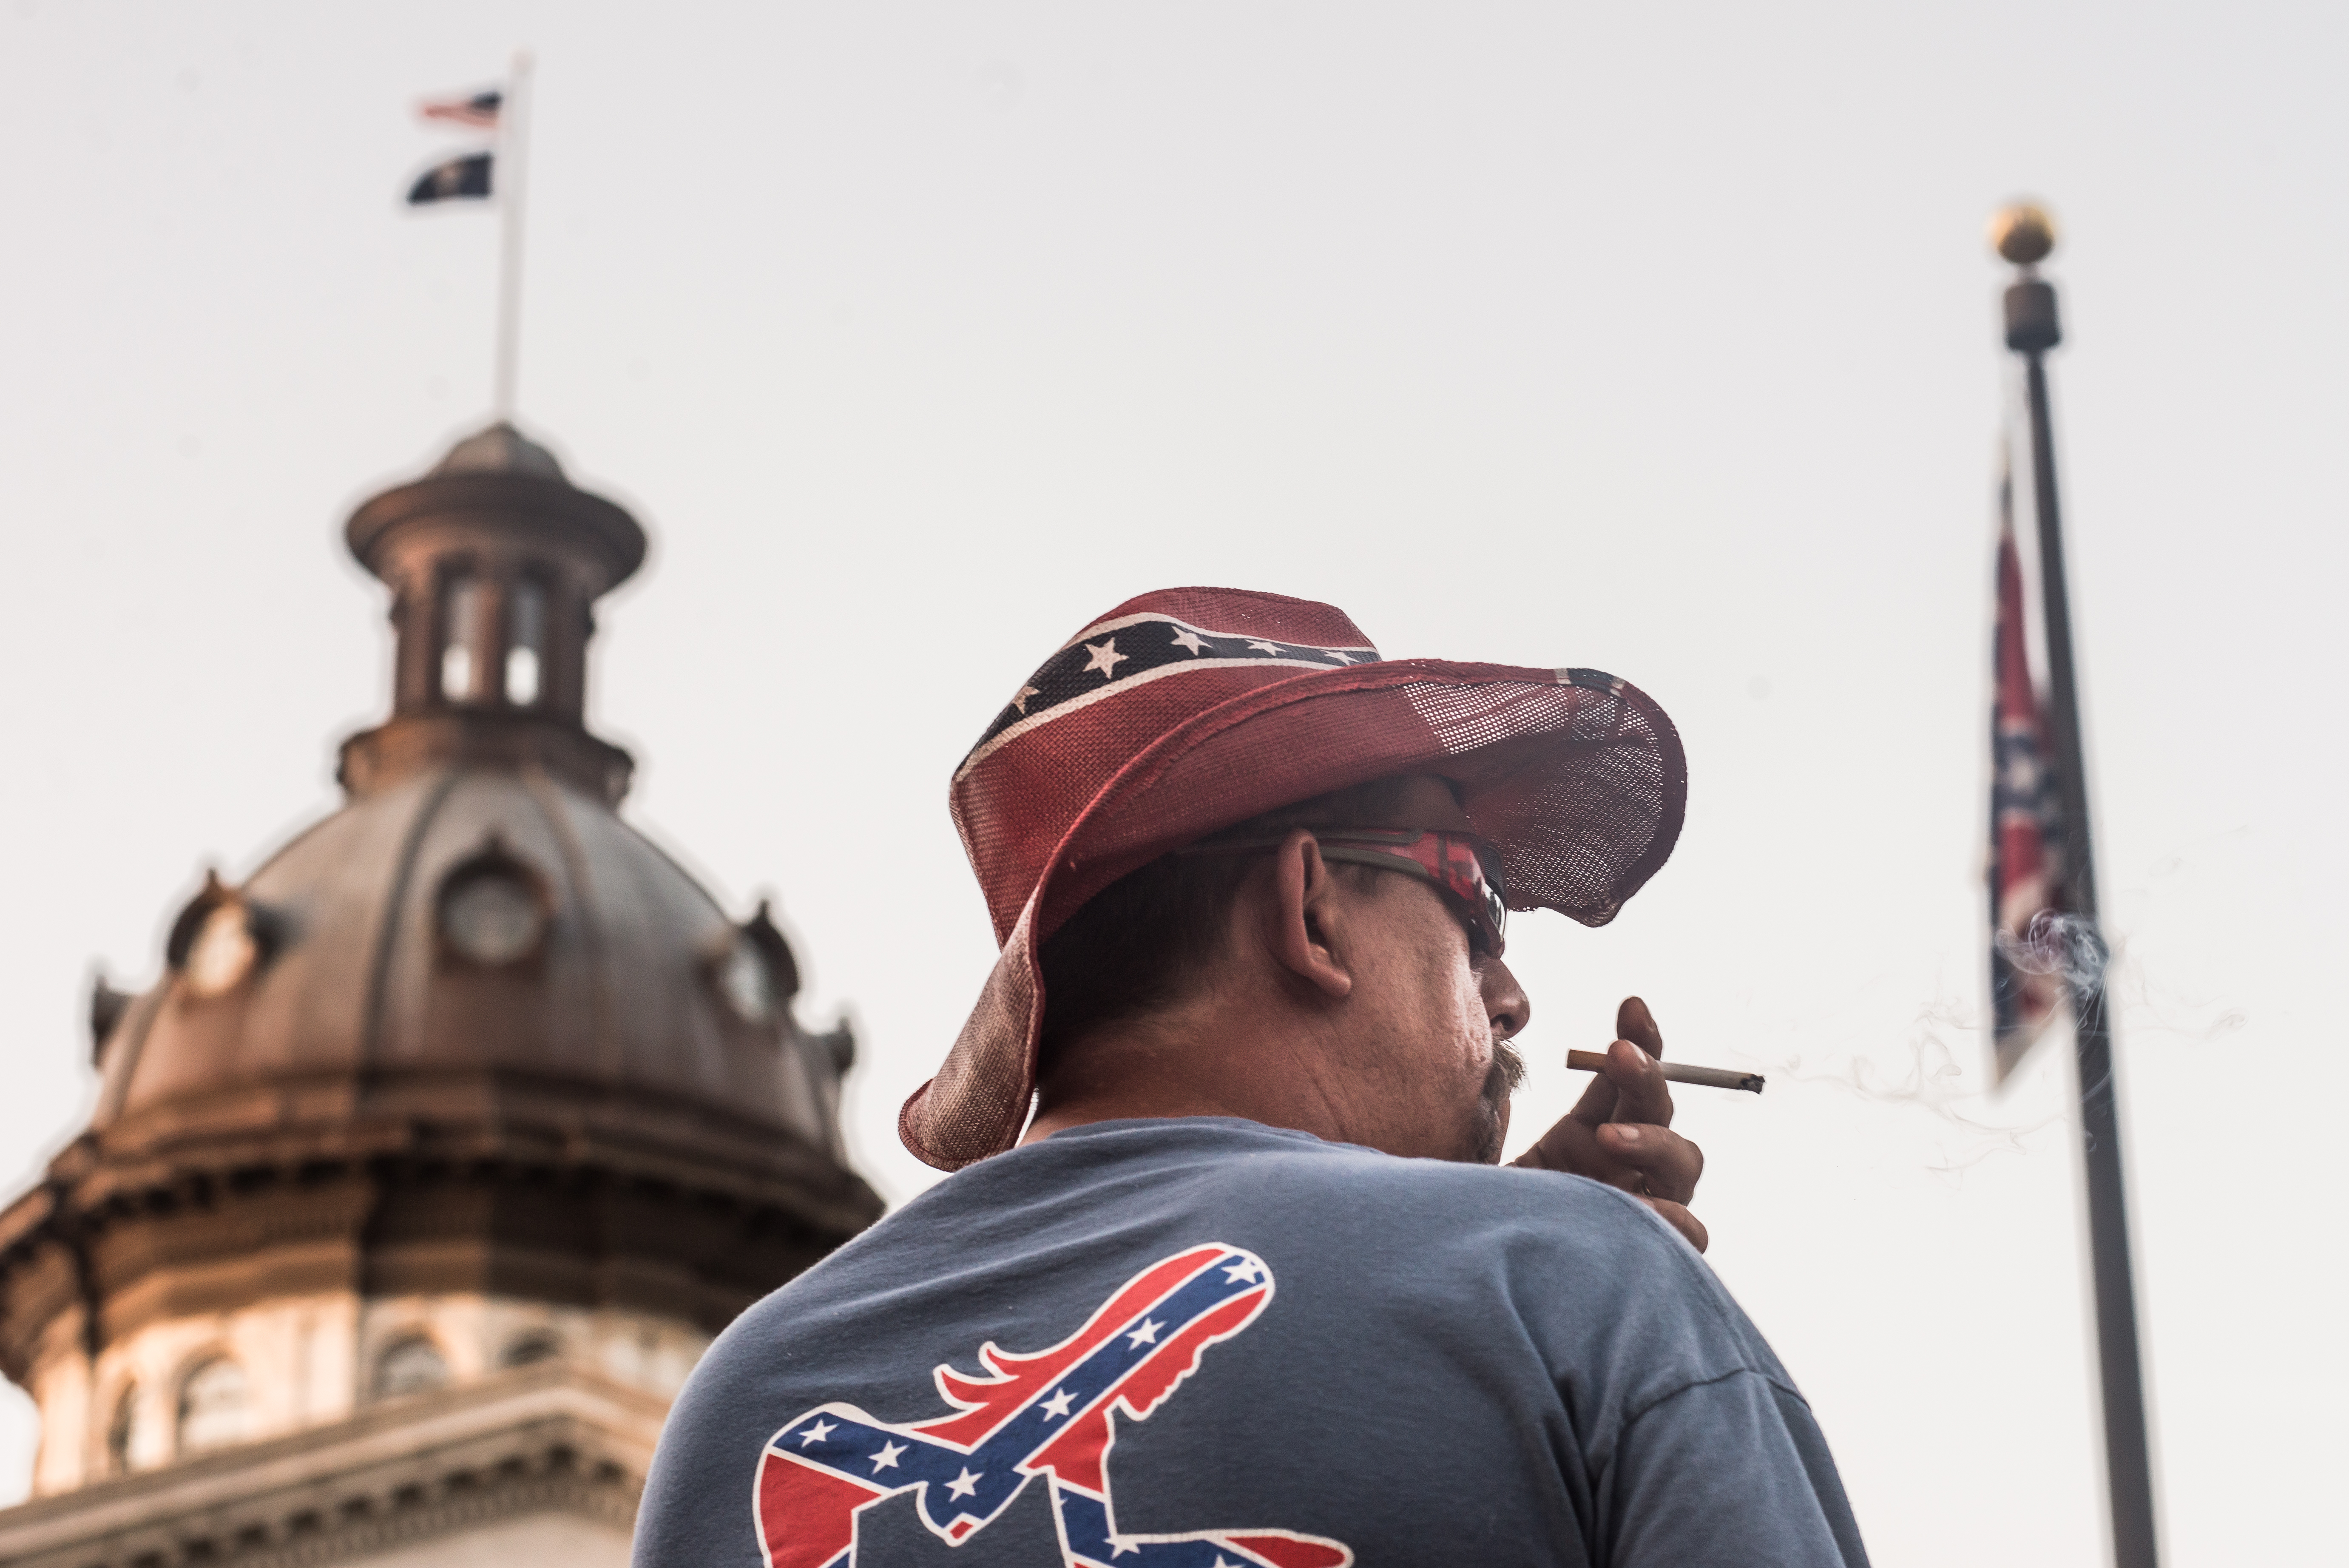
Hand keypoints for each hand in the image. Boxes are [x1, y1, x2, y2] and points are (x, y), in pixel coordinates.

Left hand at [1511, 997, 1708, 1251]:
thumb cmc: (1486, 1210)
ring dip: (1655, 1141)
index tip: (1631, 1007)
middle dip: (1647, 1077)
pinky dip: (1674, 1218)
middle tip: (1618, 1055)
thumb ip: (1503, 1101)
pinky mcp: (1644, 1246)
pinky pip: (1689, 1233)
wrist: (1476, 1273)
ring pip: (1683, 1162)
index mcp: (1590, 1128)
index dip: (1641, 1039)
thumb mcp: (1494, 1145)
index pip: (1628, 1077)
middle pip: (1661, 1110)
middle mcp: (1623, 1161)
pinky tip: (1642, 1209)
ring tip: (1610, 1138)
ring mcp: (1639, 1201)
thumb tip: (1498, 1037)